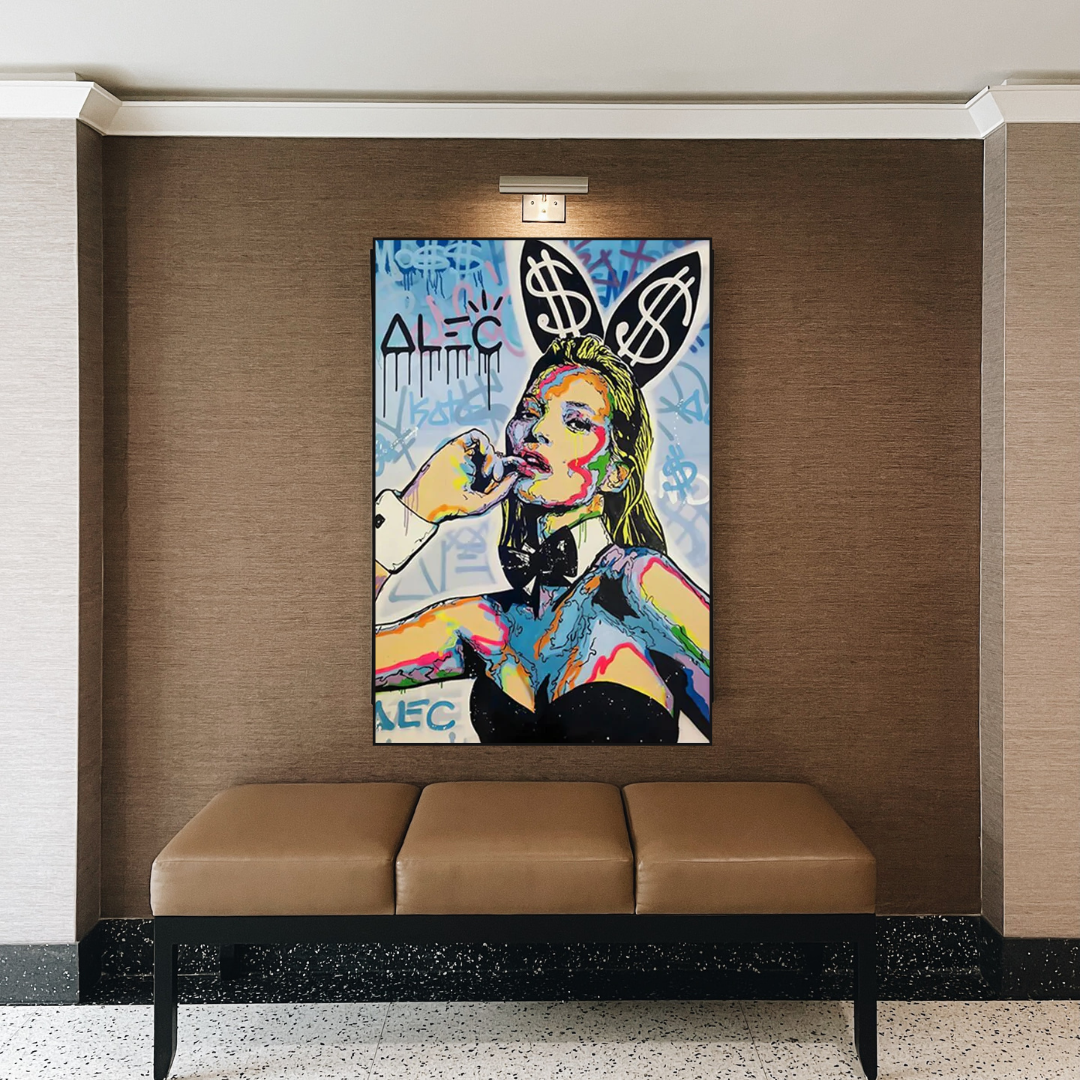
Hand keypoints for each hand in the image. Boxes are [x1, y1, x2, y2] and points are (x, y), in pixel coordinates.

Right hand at [402, 429, 519, 523]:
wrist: (431, 501)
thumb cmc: (453, 506)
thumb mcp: (483, 503)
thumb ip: (501, 491)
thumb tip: (515, 477)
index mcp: (480, 480)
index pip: (500, 468)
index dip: (510, 467)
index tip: (519, 469)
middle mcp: (473, 466)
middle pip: (496, 456)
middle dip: (501, 465)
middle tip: (496, 476)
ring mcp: (465, 456)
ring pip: (487, 446)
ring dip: (493, 456)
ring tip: (487, 471)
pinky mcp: (456, 447)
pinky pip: (475, 436)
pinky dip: (483, 441)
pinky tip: (484, 453)